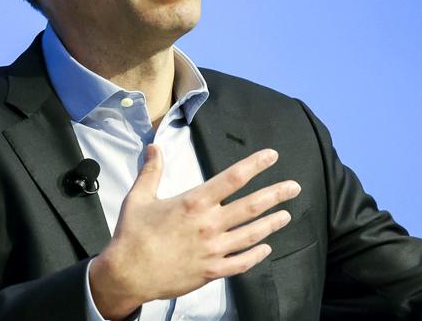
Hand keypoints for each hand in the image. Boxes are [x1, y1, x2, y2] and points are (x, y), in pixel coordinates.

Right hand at [89, 145, 300, 318]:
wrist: (127, 274)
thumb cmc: (132, 235)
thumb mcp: (138, 198)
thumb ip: (151, 171)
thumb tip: (155, 147)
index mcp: (194, 202)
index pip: (233, 178)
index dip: (255, 165)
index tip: (272, 156)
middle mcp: (209, 224)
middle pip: (251, 206)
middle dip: (276, 194)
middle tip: (294, 187)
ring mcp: (213, 249)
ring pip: (252, 234)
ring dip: (272, 223)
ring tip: (286, 215)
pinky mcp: (211, 271)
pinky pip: (241, 262)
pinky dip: (256, 254)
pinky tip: (266, 247)